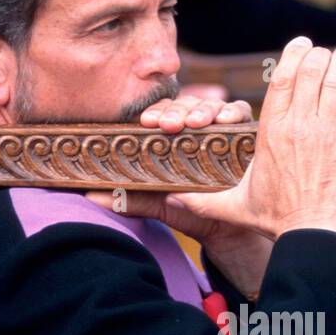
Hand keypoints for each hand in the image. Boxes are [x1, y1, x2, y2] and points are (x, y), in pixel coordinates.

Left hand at [87, 94, 270, 295]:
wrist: (228, 230)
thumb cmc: (192, 210)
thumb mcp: (160, 205)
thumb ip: (131, 198)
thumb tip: (90, 196)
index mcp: (173, 137)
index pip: (162, 114)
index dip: (155, 113)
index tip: (146, 122)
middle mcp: (196, 128)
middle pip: (186, 105)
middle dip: (177, 110)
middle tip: (169, 123)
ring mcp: (221, 128)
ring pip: (211, 104)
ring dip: (202, 109)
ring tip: (196, 122)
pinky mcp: (245, 131)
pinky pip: (240, 112)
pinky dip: (232, 111)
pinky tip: (225, 119)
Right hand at [136, 37, 335, 241]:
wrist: (311, 233)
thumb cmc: (274, 221)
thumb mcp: (233, 207)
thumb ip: (201, 201)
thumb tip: (170, 202)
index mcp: (270, 132)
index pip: (281, 79)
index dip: (292, 55)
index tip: (300, 43)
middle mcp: (297, 125)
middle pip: (310, 71)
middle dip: (318, 55)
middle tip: (324, 53)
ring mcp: (326, 130)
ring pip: (335, 78)